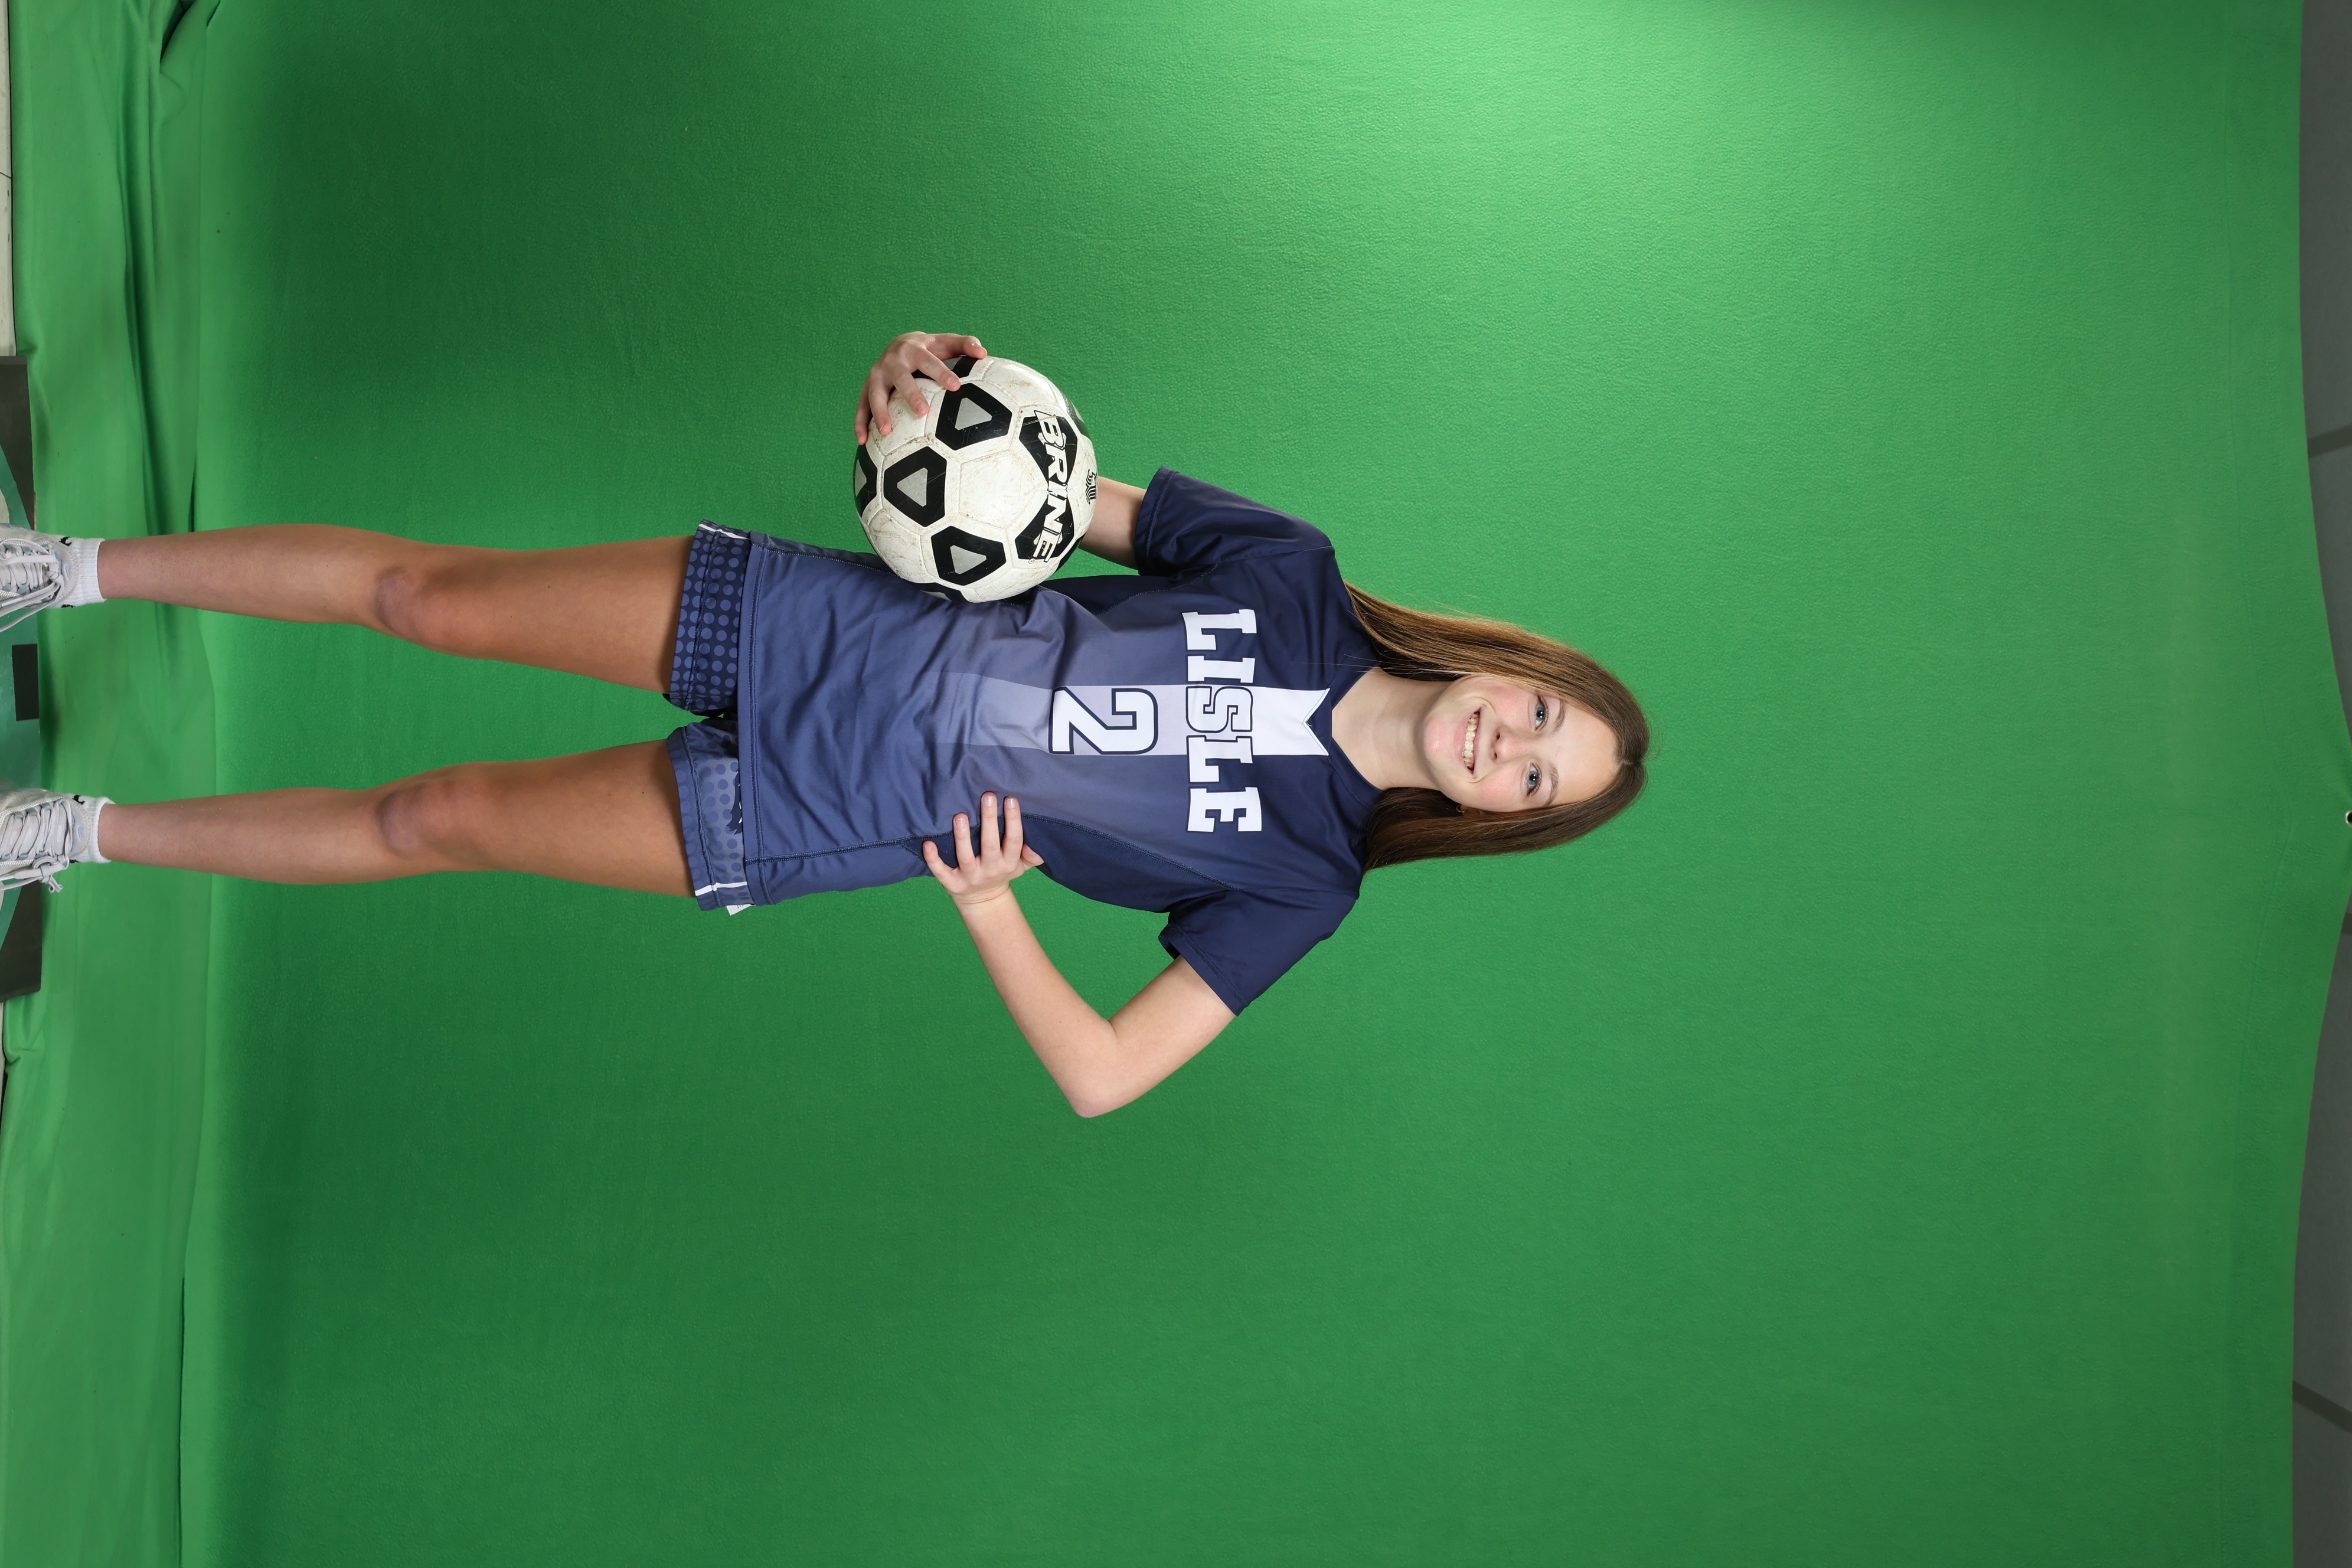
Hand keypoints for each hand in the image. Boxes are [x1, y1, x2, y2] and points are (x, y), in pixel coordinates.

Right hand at [858, 331, 988, 443]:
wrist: (900, 343)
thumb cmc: (931, 348)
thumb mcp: (947, 342)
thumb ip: (967, 344)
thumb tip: (983, 354)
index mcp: (914, 349)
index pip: (928, 360)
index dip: (940, 372)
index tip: (955, 386)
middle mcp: (892, 361)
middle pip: (900, 378)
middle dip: (910, 394)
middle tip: (923, 412)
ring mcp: (877, 375)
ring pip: (875, 393)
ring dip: (879, 412)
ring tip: (886, 432)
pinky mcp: (867, 388)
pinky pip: (861, 407)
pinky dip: (860, 423)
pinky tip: (862, 442)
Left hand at [922, 792, 1044, 907]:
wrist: (983, 900)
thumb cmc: (1002, 872)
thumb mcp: (1021, 866)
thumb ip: (1033, 855)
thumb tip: (1038, 844)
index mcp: (1009, 863)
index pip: (1013, 840)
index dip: (1013, 821)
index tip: (1010, 799)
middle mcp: (990, 870)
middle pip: (990, 845)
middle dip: (989, 820)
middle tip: (987, 796)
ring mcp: (970, 877)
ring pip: (966, 857)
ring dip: (962, 837)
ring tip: (960, 816)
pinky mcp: (952, 884)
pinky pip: (941, 872)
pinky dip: (933, 859)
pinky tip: (928, 844)